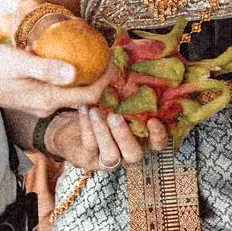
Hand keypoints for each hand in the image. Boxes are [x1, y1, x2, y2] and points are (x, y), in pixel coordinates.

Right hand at [0, 44, 111, 117]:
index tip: (115, 59)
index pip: (89, 97)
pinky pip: (59, 91)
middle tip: (110, 55)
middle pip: (84, 98)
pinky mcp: (33, 98)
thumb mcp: (19, 62)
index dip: (107, 80)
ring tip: (95, 55)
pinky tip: (71, 60)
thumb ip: (47, 69)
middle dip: (101, 79)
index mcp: (46, 100)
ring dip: (86, 78)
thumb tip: (76, 73)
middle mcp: (46, 107)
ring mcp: (39, 105)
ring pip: (72, 95)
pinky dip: (71, 78)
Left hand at [46, 105, 169, 170]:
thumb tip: (134, 71)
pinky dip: (87, 126)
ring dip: (103, 133)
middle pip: (134, 155)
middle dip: (125, 136)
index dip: (159, 135)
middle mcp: (128, 151)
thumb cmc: (103, 109)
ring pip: (111, 155)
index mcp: (141, 138)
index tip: (153, 120)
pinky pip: (90, 145)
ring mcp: (110, 158)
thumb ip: (129, 95)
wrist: (72, 127)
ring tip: (95, 111)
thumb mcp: (118, 101)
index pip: (158, 143)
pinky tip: (85, 109)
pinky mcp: (90, 158)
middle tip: (115, 116)